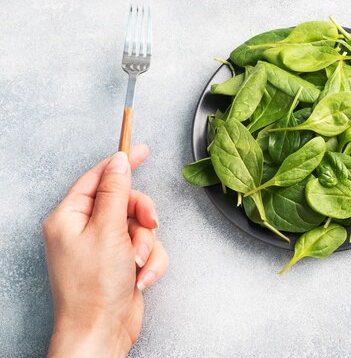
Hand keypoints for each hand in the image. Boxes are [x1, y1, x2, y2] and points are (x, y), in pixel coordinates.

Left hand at [44, 145, 168, 357]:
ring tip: (137, 263)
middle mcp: (86, 229)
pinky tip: (142, 276)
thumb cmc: (93, 288)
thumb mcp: (107, 230)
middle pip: (126, 202)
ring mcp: (106, 246)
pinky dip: (150, 262)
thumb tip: (119, 162)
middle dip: (142, 216)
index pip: (98, 177)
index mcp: (70, 217)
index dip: (121, 162)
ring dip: (146, 245)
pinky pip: (147, 248)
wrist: (101, 331)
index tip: (142, 148)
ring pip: (141, 226)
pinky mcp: (123, 262)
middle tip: (149, 224)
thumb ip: (116, 192)